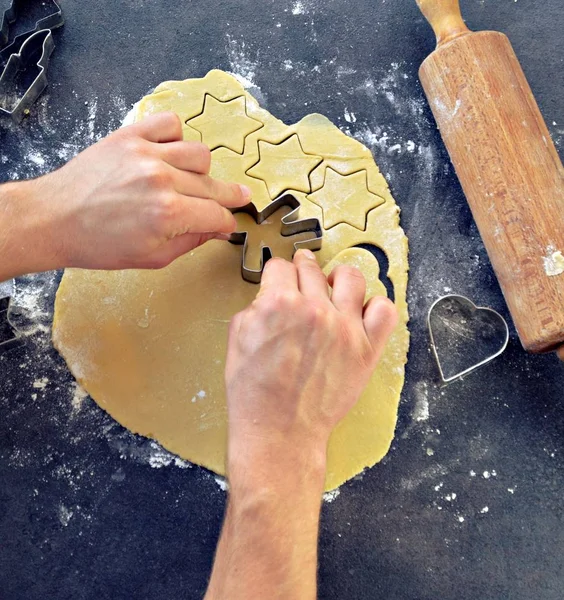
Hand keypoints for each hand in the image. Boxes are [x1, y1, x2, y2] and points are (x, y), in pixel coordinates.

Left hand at [32, 112, 249, 270]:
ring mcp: (146, 154)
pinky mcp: (130, 136)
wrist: (54, 219)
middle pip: (213, 185)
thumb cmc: (98, 244)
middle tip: (239, 197)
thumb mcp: (152, 257)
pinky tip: (171, 153)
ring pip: (199, 154)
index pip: (217, 214)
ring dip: (202, 171)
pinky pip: (171, 124)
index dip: (227, 221)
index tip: (228, 222)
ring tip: (192, 180)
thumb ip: (191, 242)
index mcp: (169, 215)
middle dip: (228, 197)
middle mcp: (162, 180)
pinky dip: (177, 137)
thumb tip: (217, 230)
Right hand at [225, 249, 397, 458]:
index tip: (279, 277)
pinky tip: (361, 311)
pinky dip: (375, 305)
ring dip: (339, 277)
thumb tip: (269, 295)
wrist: (279, 431)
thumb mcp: (238, 340)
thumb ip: (255, 308)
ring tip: (334, 285)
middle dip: (302, 267)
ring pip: (351, 278)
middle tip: (302, 272)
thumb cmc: (255, 393)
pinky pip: (383, 310)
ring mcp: (345, 327)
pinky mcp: (366, 348)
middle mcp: (314, 309)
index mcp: (278, 304)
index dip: (276, 272)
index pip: (280, 267)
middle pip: (311, 268)